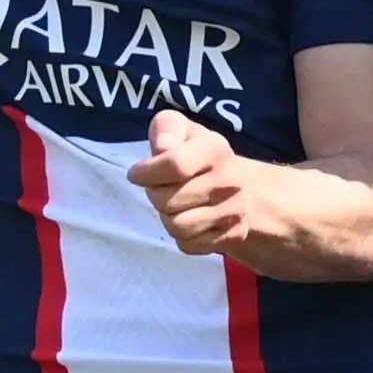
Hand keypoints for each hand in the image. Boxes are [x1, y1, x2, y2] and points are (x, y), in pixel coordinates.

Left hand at [130, 110, 269, 263]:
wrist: (235, 184)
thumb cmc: (193, 153)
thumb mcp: (177, 129)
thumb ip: (166, 128)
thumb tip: (162, 147)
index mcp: (215, 148)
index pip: (174, 166)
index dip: (146, 173)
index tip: (137, 173)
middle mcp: (230, 180)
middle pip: (168, 200)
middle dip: (155, 195)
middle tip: (162, 188)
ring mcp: (235, 210)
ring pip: (177, 226)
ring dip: (167, 217)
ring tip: (175, 204)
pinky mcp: (233, 235)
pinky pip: (189, 244)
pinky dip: (182, 236)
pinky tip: (189, 218)